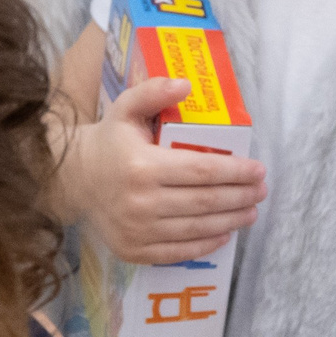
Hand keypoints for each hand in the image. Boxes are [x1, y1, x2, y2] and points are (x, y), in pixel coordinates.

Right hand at [64, 76, 265, 263]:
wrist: (74, 179)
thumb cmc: (109, 141)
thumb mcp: (126, 108)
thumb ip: (154, 92)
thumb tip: (186, 85)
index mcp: (142, 167)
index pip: (201, 171)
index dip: (235, 172)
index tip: (259, 170)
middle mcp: (140, 202)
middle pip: (204, 202)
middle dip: (240, 197)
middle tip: (261, 191)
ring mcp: (137, 230)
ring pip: (196, 229)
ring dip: (230, 221)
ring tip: (251, 212)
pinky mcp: (134, 251)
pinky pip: (178, 252)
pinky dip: (205, 244)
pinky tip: (224, 234)